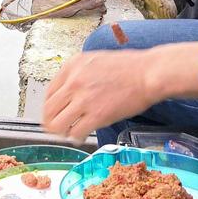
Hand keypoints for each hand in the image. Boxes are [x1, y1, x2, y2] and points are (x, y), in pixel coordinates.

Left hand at [43, 51, 159, 141]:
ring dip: (61, 132)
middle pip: (49, 110)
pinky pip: (76, 133)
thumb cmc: (129, 67)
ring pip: (58, 124)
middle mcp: (74, 82)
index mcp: (72, 66)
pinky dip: (76, 138)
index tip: (52, 113)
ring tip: (67, 134)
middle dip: (50, 122)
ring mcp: (84, 99)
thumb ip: (80, 73)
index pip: (49, 92)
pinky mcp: (97, 115)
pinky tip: (81, 137)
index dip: (49, 107)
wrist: (149, 73)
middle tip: (55, 128)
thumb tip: (70, 90)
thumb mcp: (96, 60)